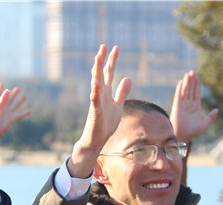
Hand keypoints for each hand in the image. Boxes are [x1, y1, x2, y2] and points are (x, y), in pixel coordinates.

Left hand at [0, 84, 31, 137]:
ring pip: (15, 105)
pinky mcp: (11, 120)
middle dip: (12, 94)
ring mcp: (7, 114)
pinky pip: (19, 116)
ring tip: (24, 95)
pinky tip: (29, 111)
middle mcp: (1, 109)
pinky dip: (24, 113)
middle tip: (17, 88)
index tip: (1, 84)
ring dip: (19, 100)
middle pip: (8, 99)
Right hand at [68, 45, 131, 177]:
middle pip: (101, 74)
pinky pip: (94, 99)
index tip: (115, 48)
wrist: (96, 140)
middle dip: (103, 60)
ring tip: (97, 57)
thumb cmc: (105, 124)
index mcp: (106, 92)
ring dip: (96, 71)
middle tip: (104, 45)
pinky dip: (95, 90)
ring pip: (96, 83)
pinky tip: (95, 81)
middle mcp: (100, 94)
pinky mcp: (95, 112)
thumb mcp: (118, 105)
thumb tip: (128, 78)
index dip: (112, 61)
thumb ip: (122, 92)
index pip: (109, 73)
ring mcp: (96, 102)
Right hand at [170, 70, 217, 142]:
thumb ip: (211, 117)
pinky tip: (181, 82)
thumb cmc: (193, 132)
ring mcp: (183, 105)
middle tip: (193, 71)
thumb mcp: (205, 124)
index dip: (198, 86)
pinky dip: (179, 89)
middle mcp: (189, 105)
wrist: (183, 136)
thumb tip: (217, 109)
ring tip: (188, 74)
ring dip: (187, 82)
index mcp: (196, 107)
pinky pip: (178, 96)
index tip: (198, 78)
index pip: (197, 94)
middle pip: (191, 90)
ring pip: (185, 91)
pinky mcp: (177, 107)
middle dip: (192, 81)